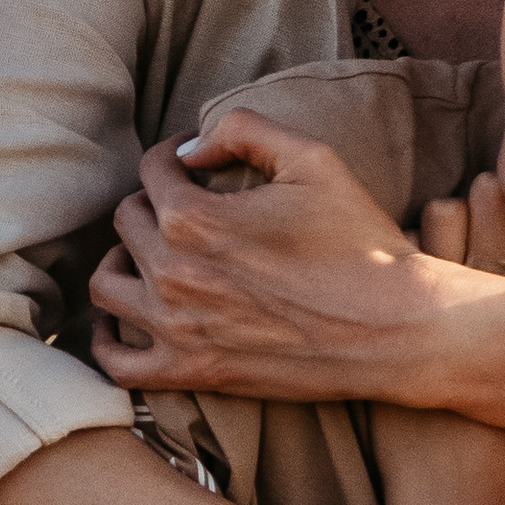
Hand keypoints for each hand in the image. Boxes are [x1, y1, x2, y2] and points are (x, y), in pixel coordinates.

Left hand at [91, 117, 504, 403]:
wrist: (399, 329)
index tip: (193, 162)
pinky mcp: (192, 374)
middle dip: (152, 203)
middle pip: (126, 221)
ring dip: (120, 260)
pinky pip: (117, 364)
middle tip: (183, 205)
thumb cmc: (361, 243)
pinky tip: (126, 320)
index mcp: (194, 220)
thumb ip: (243, 130)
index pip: (152, 170)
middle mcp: (173, 275)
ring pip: (105, 285)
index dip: (173, 156)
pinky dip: (107, 341)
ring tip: (148, 254)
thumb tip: (192, 147)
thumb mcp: (312, 159)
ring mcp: (177, 330)